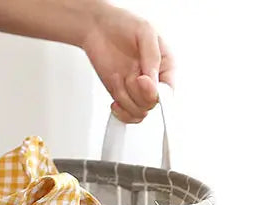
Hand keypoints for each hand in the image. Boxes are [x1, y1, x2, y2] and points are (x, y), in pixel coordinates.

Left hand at [82, 1, 173, 123]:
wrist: (99, 28)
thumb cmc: (124, 24)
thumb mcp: (144, 32)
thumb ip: (151, 57)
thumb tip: (152, 81)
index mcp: (166, 66)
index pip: (168, 91)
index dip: (155, 92)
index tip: (141, 81)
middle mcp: (153, 82)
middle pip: (151, 105)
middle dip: (136, 93)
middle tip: (128, 75)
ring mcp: (137, 91)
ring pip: (139, 112)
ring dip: (125, 99)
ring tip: (119, 79)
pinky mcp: (122, 96)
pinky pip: (128, 116)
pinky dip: (121, 113)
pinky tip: (115, 102)